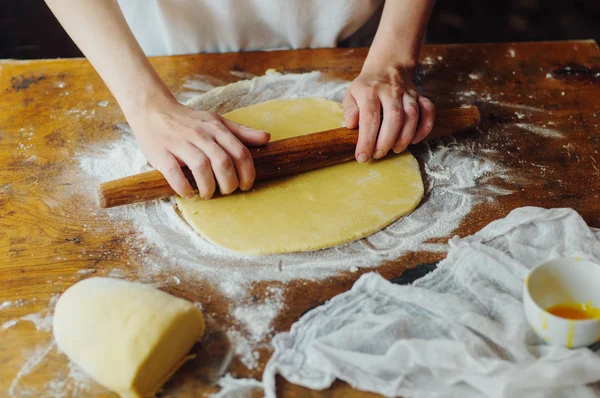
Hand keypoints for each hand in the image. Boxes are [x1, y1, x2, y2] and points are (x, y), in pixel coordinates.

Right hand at [128, 98, 269, 198]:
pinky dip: (183, 187)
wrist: (152, 110)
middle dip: (229, 183)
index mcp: (216, 128)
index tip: (246, 186)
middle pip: (222, 162)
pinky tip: (189, 194)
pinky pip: (174, 172)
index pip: (239, 152)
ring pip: (200, 167)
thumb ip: (241, 132)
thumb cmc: (189, 121)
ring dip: (208, 187)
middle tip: (227, 191)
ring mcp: (180, 143)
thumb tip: (266, 138)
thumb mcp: (216, 122)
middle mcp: (200, 135)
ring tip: (208, 195)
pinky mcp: (161, 153)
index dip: (247, 173)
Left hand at [343, 65, 434, 161]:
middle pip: (394, 117)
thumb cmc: (367, 86)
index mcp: (370, 91)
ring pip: (412, 115)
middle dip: (386, 141)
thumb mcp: (351, 94)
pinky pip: (429, 111)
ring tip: (395, 149)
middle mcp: (390, 91)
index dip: (366, 140)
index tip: (362, 156)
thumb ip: (349, 110)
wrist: (388, 66)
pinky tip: (415, 140)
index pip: (369, 117)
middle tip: (378, 154)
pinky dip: (425, 128)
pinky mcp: (420, 96)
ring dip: (405, 137)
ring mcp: (408, 93)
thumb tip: (351, 125)